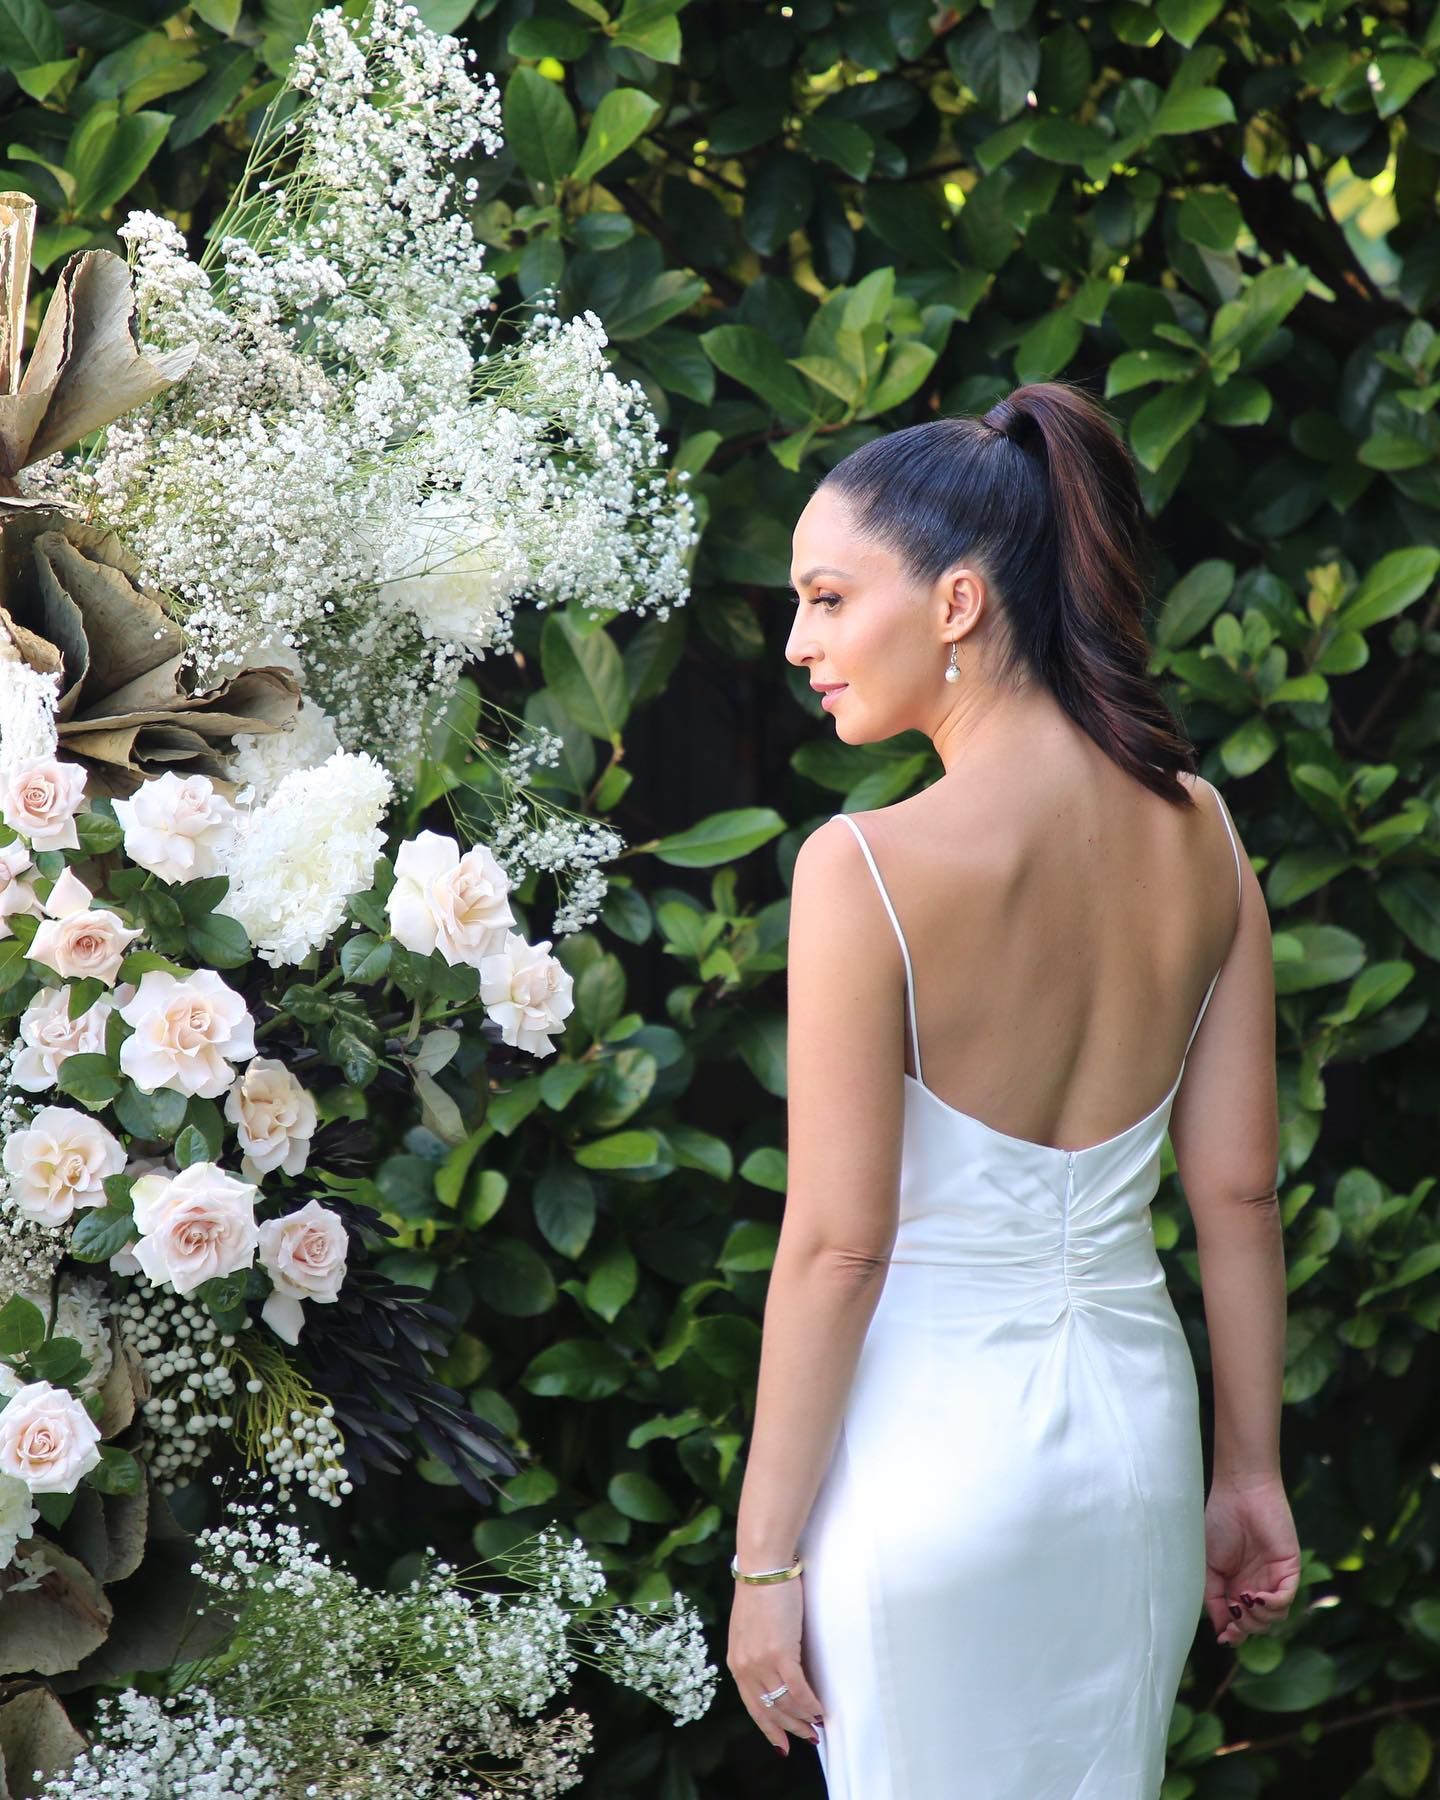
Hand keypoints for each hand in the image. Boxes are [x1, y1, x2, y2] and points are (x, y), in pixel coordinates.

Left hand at [727, 1571, 824, 1755]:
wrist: (763, 1568)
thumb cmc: (760, 1591)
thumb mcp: (749, 1629)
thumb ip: (755, 1653)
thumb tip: (771, 1672)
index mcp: (736, 1662)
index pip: (752, 1705)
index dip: (768, 1727)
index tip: (781, 1744)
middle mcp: (745, 1667)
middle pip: (769, 1710)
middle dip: (789, 1729)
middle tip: (808, 1738)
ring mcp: (761, 1662)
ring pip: (785, 1703)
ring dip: (803, 1719)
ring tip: (818, 1725)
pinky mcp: (780, 1653)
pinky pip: (798, 1690)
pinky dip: (810, 1704)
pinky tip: (821, 1710)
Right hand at [1204, 1472, 1300, 1648]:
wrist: (1239, 1493)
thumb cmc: (1219, 1521)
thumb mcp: (1207, 1565)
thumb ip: (1213, 1597)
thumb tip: (1221, 1631)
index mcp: (1234, 1585)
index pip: (1240, 1621)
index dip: (1234, 1634)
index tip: (1224, 1637)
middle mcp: (1255, 1585)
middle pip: (1257, 1625)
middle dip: (1245, 1629)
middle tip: (1234, 1617)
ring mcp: (1273, 1579)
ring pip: (1274, 1618)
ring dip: (1258, 1618)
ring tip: (1243, 1600)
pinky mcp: (1289, 1570)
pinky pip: (1286, 1599)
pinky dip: (1271, 1606)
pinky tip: (1255, 1597)